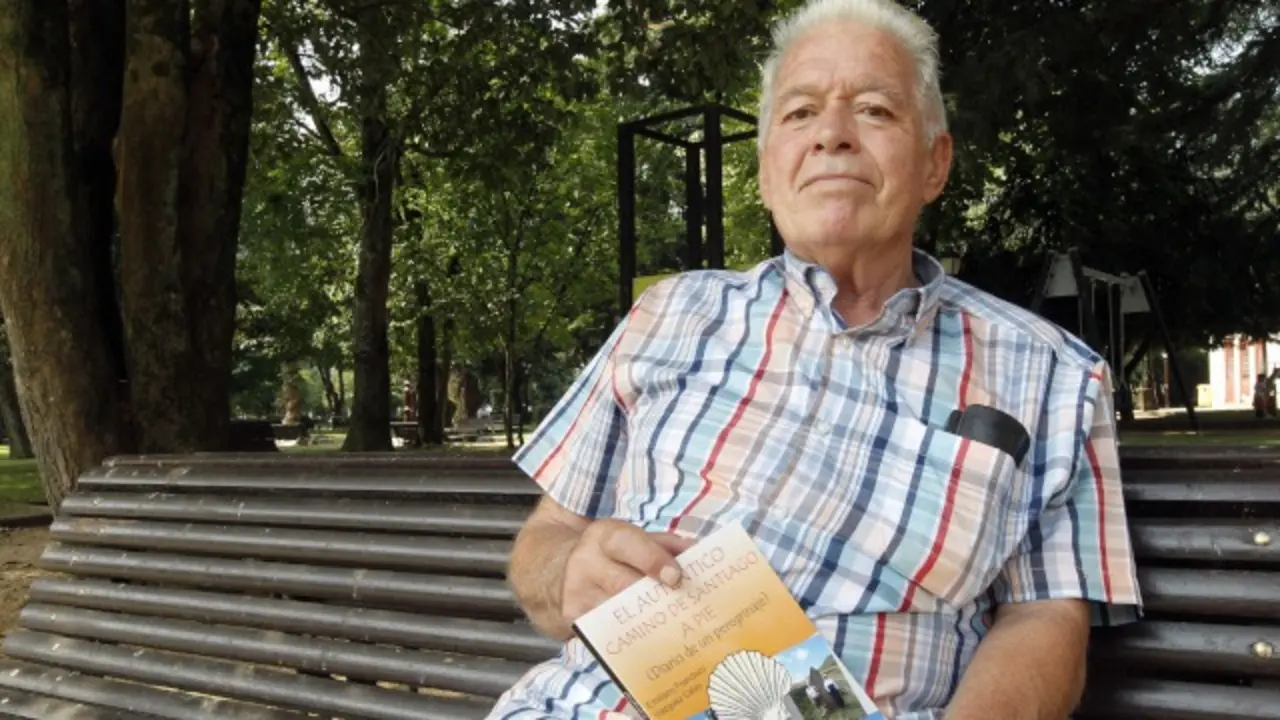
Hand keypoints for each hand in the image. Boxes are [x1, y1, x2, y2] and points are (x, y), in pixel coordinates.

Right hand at [557, 519, 695, 628]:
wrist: (553, 570)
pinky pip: (608, 632)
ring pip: (618, 613)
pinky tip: (650, 641)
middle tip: (685, 608)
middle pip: (623, 585)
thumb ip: (666, 544)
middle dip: (656, 597)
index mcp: (603, 536)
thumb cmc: (607, 554)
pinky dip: (631, 636)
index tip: (676, 577)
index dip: (653, 560)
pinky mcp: (571, 620)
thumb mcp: (631, 539)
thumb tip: (700, 552)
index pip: (627, 545)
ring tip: (674, 627)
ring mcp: (576, 594)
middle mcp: (585, 563)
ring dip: (647, 621)